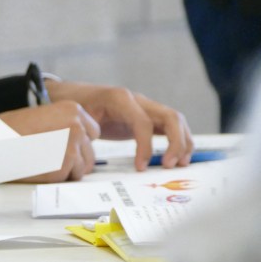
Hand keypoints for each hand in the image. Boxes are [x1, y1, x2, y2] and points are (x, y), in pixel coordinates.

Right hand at [0, 102, 100, 181]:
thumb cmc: (11, 129)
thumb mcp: (42, 115)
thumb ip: (64, 125)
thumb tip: (77, 140)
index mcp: (73, 110)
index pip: (94, 132)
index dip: (78, 141)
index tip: (62, 143)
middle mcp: (77, 127)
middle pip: (89, 151)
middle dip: (75, 157)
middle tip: (51, 155)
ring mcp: (72, 147)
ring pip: (82, 167)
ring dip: (67, 169)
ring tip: (43, 161)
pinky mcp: (63, 167)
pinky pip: (68, 178)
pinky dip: (56, 177)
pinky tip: (39, 167)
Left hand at [47, 81, 193, 170]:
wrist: (77, 95)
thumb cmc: (78, 106)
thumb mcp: (79, 116)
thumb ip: (87, 131)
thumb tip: (92, 153)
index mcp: (120, 98)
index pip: (143, 122)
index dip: (145, 146)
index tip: (141, 166)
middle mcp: (138, 100)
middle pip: (171, 117)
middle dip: (176, 142)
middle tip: (170, 165)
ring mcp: (146, 107)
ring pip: (176, 120)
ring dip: (183, 141)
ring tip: (180, 164)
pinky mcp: (148, 116)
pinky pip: (170, 126)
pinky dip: (178, 140)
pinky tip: (177, 157)